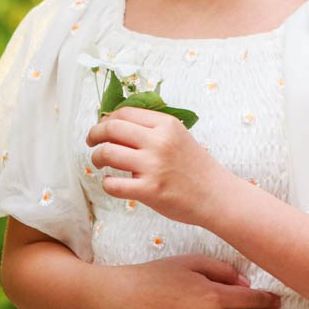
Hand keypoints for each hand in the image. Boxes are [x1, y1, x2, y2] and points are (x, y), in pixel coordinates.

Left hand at [86, 106, 225, 227]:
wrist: (216, 195)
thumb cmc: (196, 167)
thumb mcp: (179, 136)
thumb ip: (152, 129)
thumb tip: (116, 125)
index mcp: (166, 124)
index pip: (124, 113)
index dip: (106, 119)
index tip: (101, 127)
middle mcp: (158, 141)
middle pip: (111, 129)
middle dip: (95, 135)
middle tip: (92, 142)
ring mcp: (153, 166)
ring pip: (108, 153)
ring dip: (97, 157)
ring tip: (100, 162)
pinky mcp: (150, 190)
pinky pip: (114, 185)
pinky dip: (107, 183)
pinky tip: (111, 182)